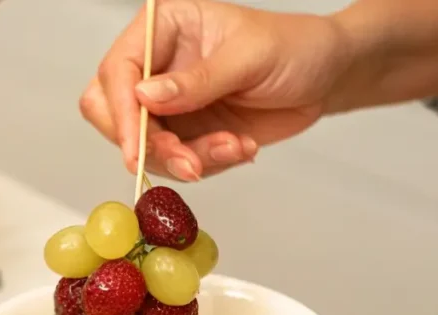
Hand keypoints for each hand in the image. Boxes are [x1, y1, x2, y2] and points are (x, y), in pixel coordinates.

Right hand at [79, 0, 354, 180]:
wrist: (324, 77)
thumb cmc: (293, 48)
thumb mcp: (248, 58)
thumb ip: (197, 81)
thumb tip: (144, 97)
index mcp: (162, 28)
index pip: (117, 71)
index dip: (122, 113)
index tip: (136, 149)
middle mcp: (156, 65)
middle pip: (113, 114)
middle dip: (150, 146)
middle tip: (190, 163)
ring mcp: (167, 103)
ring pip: (145, 147)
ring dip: (188, 159)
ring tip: (235, 147)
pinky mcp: (185, 133)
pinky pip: (176, 162)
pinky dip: (208, 164)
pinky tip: (241, 147)